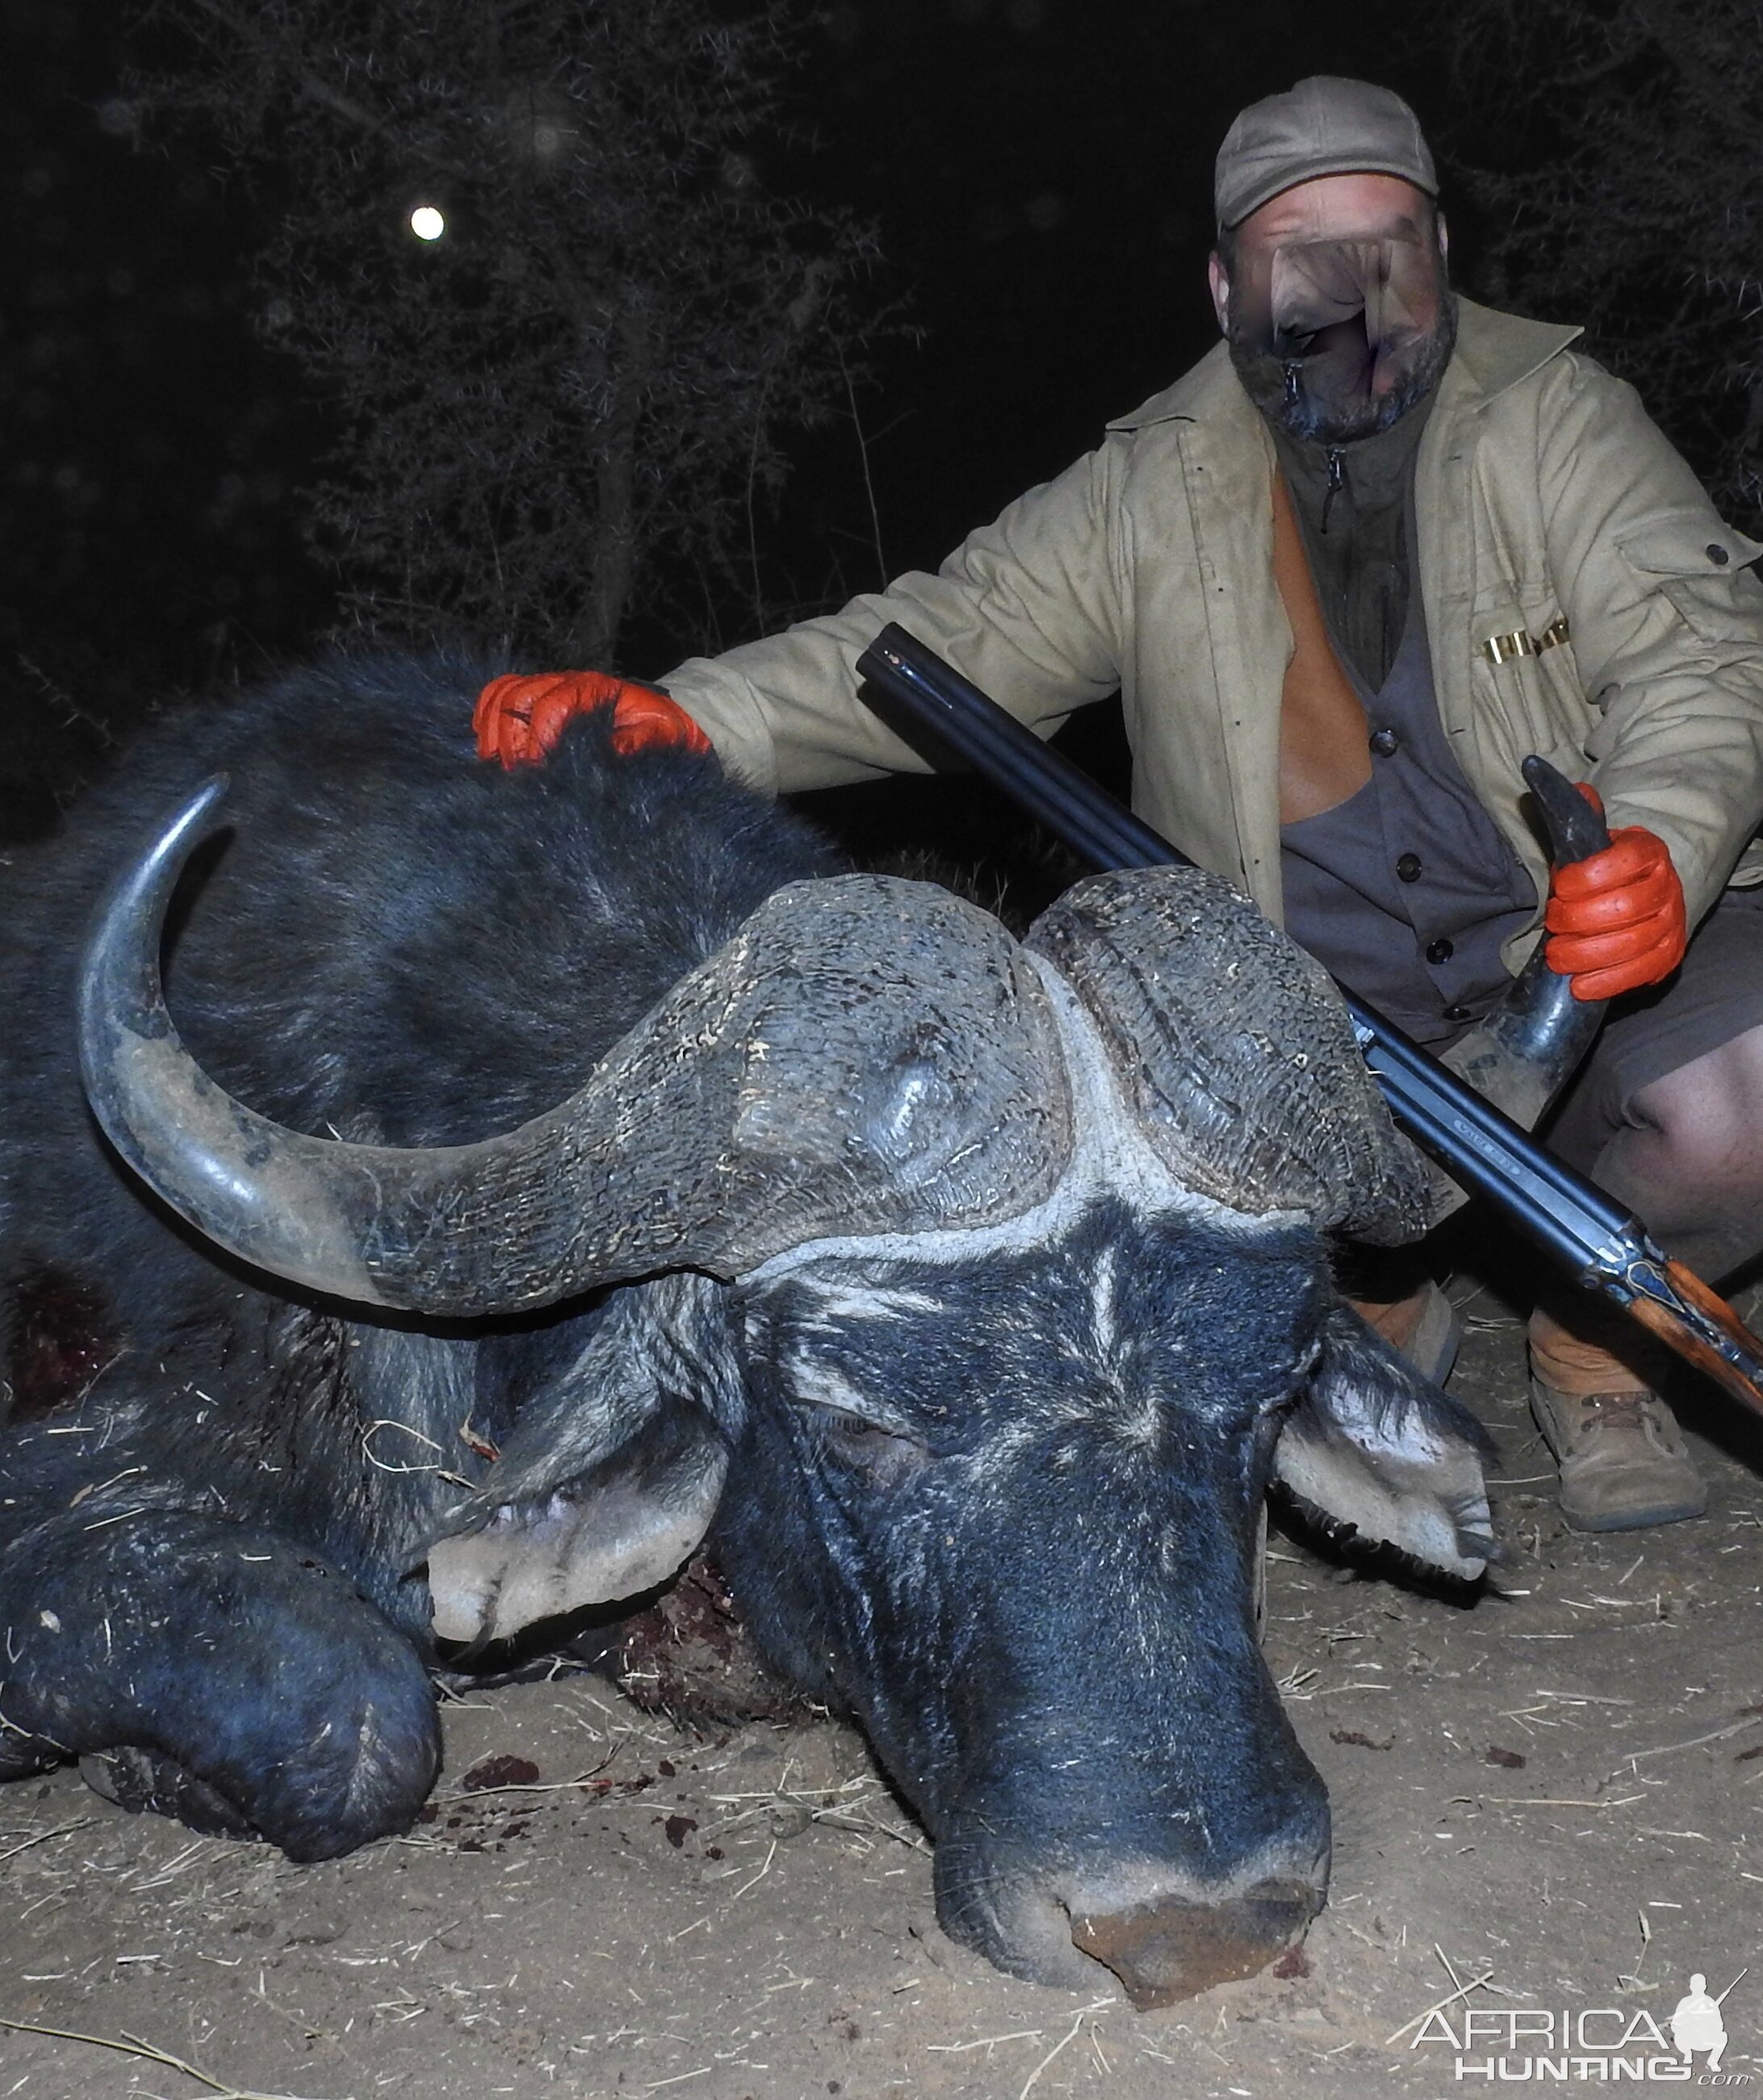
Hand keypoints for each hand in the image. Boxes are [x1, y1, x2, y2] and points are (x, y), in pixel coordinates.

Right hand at [473, 672, 709, 768]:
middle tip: (514, 774)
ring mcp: (549, 685)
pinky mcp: (539, 695)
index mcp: (593, 689)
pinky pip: (501, 692)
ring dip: (494, 729)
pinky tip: (487, 742)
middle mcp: (565, 681)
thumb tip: (606, 754)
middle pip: (518, 697)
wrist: (666, 714)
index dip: (538, 739)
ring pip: (504, 693)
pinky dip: (487, 713)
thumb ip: (635, 742)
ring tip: (496, 764)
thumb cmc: (662, 726)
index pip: (551, 706)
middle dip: (511, 739)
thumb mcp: (660, 735)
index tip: (536, 770)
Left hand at [1543, 784, 1687, 1000]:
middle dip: (1577, 920)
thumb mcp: (1586, 840)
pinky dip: (1607, 983)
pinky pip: (1642, 975)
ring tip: (1557, 955)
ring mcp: (1671, 923)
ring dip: (1585, 954)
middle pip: (1623, 909)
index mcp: (1647, 851)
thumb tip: (1536, 770)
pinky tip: (1579, 985)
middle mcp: (1667, 886)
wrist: (1630, 898)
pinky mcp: (1667, 957)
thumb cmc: (1598, 870)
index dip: (1587, 878)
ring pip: (1632, 945)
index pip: (1624, 862)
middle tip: (1552, 923)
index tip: (1559, 886)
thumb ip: (1569, 815)